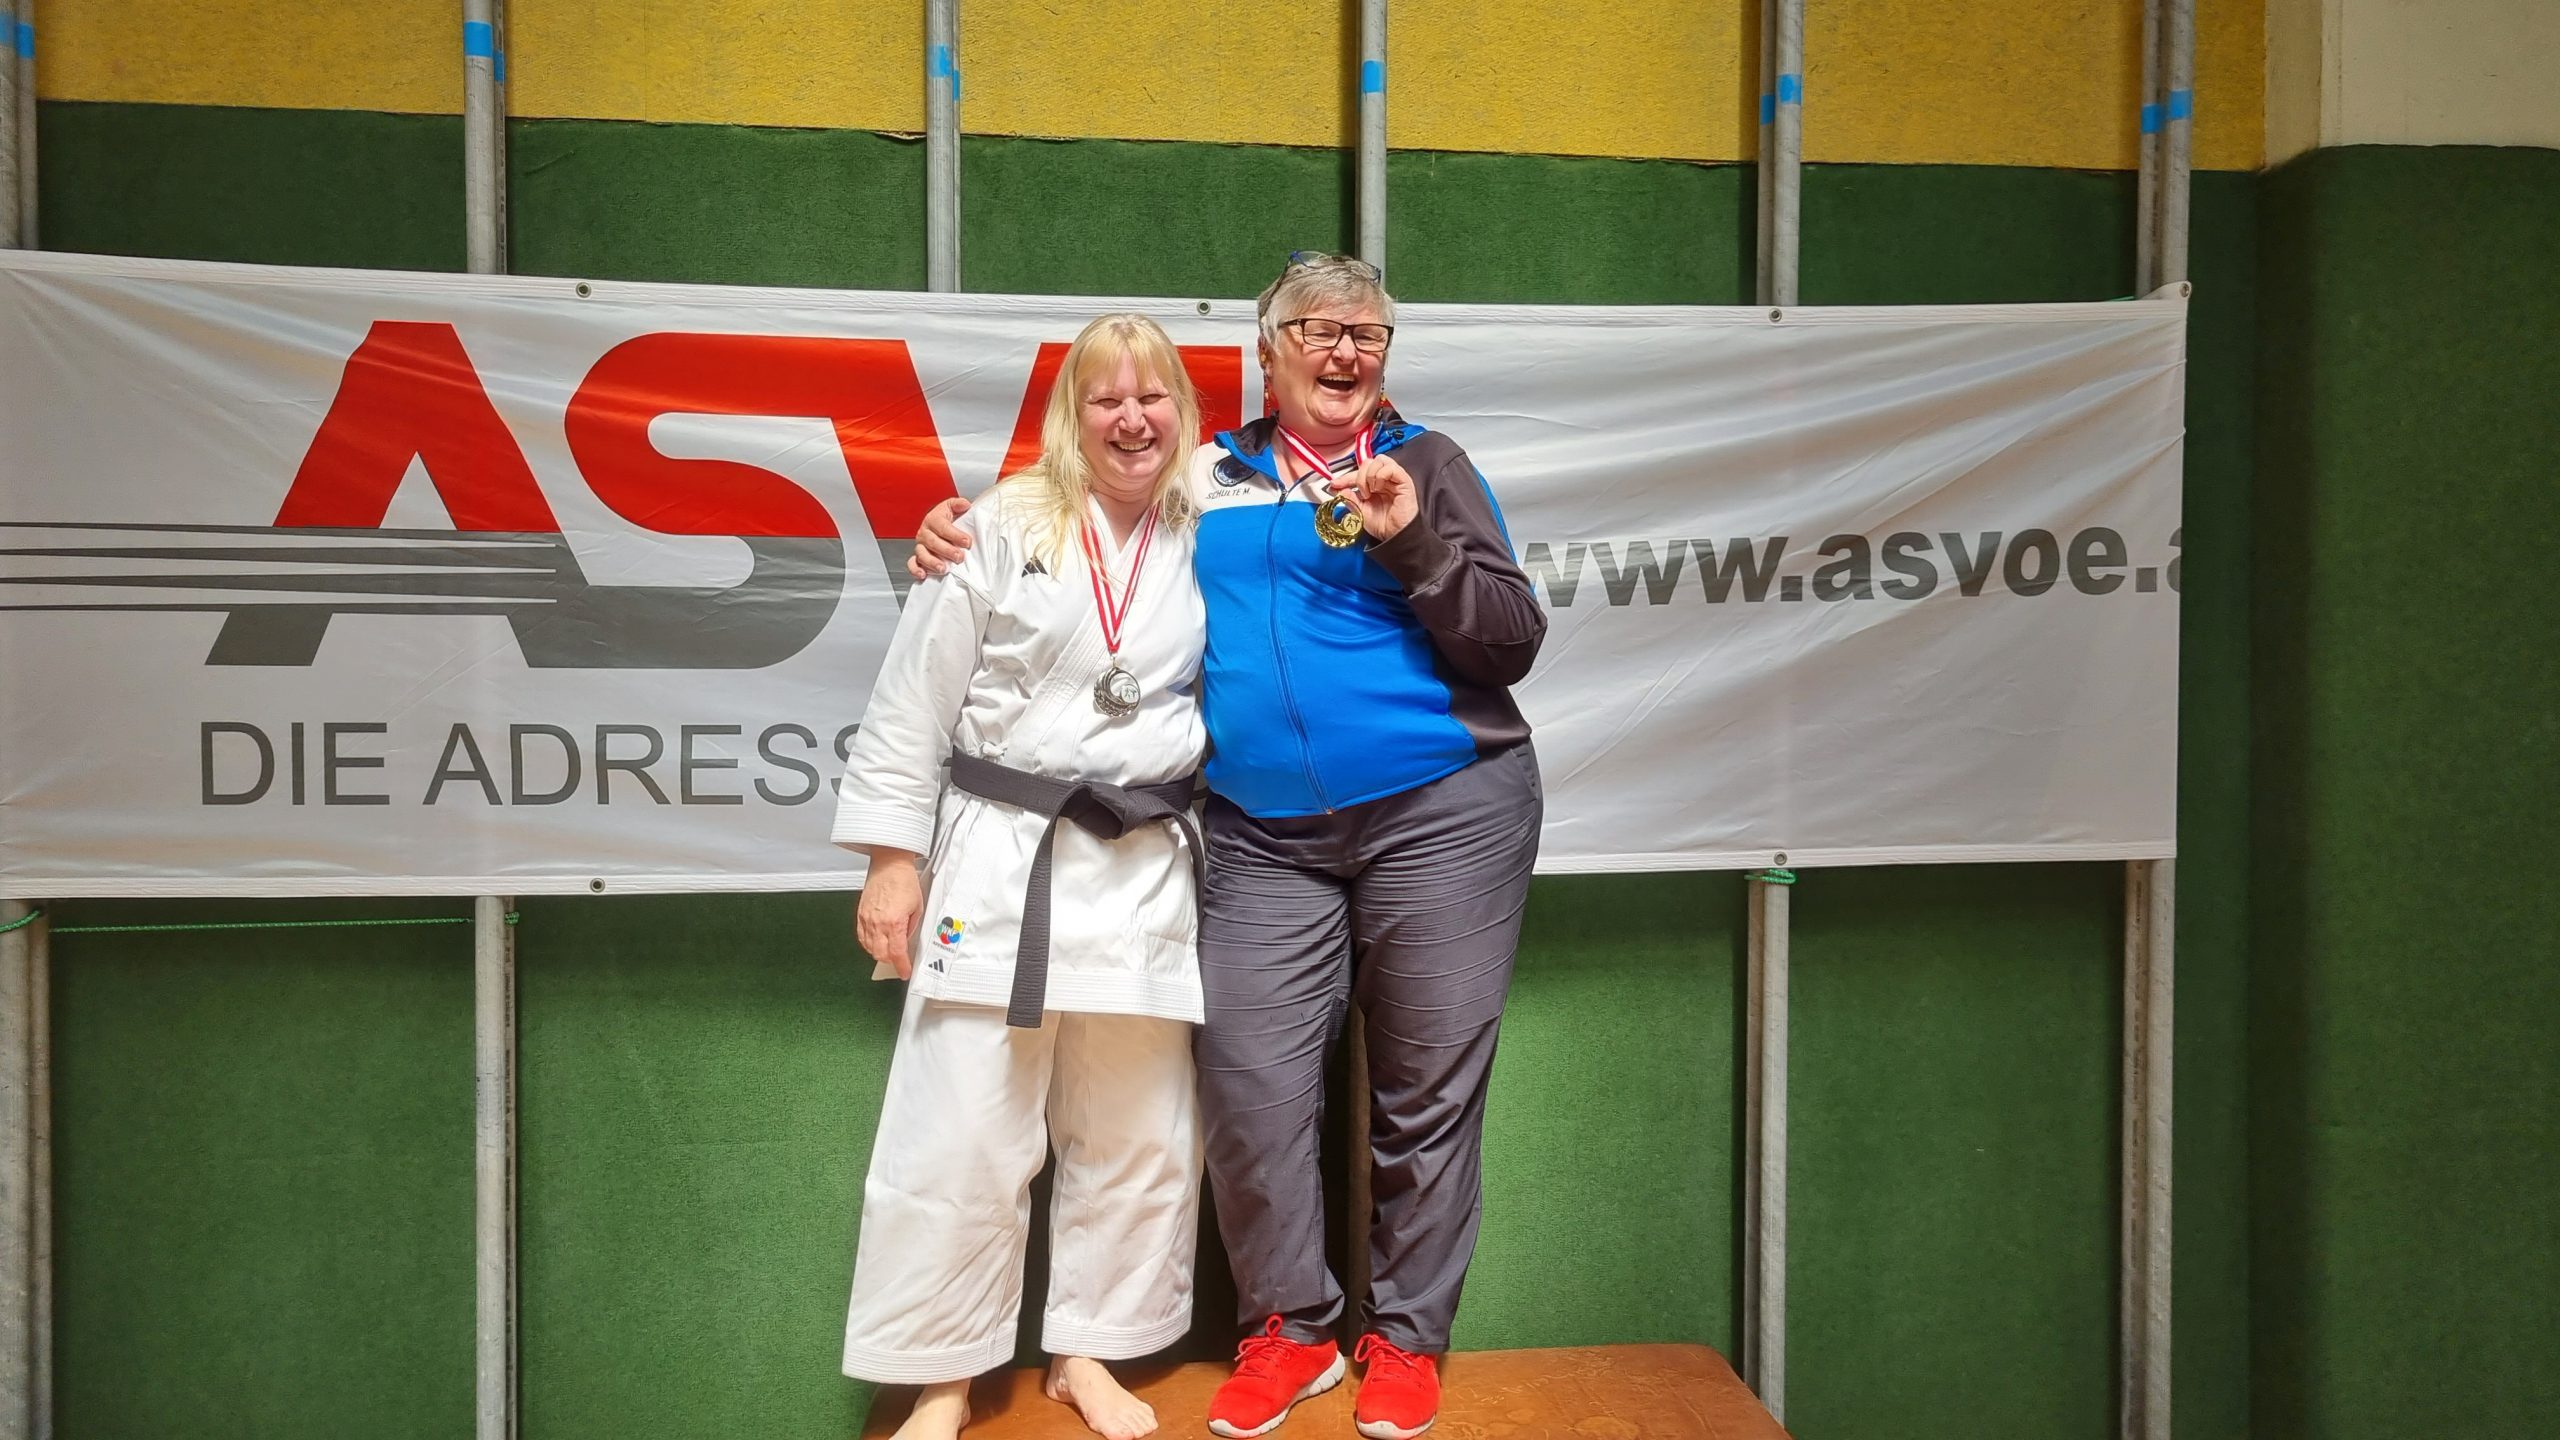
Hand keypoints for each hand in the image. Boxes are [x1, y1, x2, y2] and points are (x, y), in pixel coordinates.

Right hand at [855, 850, 923, 978]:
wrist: (889, 864)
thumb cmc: (903, 880)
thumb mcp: (918, 907)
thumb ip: (911, 927)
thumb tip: (907, 940)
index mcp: (894, 922)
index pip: (896, 953)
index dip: (901, 966)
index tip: (904, 971)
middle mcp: (877, 922)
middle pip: (881, 954)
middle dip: (891, 961)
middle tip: (900, 961)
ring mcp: (867, 919)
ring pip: (869, 948)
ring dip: (880, 954)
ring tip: (889, 952)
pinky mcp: (861, 914)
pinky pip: (862, 937)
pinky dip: (869, 944)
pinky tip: (876, 943)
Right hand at [906, 497, 973, 580]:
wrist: (940, 526)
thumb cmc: (946, 519)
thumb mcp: (952, 508)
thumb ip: (958, 504)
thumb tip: (964, 504)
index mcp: (933, 519)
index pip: (942, 527)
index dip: (955, 535)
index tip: (967, 541)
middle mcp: (925, 533)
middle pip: (932, 542)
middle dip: (947, 550)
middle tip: (959, 556)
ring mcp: (920, 546)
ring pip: (922, 554)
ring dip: (932, 562)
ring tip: (943, 568)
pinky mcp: (918, 557)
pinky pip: (912, 564)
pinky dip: (916, 570)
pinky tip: (923, 574)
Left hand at [1330, 455, 1418, 542]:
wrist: (1396, 536)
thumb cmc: (1384, 525)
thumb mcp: (1360, 512)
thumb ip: (1349, 498)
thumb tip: (1337, 489)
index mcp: (1374, 485)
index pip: (1358, 472)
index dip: (1345, 477)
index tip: (1334, 484)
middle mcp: (1384, 480)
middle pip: (1368, 462)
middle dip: (1358, 476)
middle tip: (1360, 493)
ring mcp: (1394, 479)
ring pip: (1379, 460)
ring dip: (1369, 475)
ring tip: (1371, 491)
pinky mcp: (1404, 481)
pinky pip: (1391, 467)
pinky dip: (1380, 475)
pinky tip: (1379, 488)